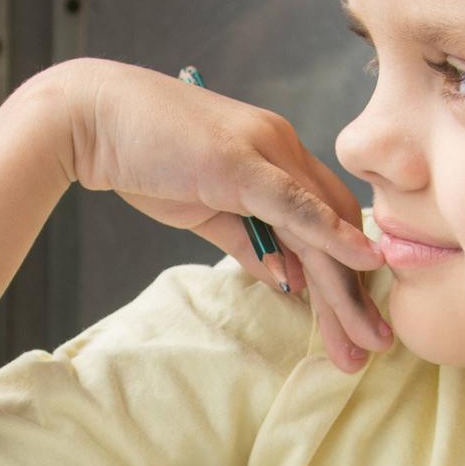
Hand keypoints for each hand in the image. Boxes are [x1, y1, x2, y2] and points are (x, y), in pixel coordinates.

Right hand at [47, 58, 390, 369]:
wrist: (89, 118)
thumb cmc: (141, 157)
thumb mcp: (204, 209)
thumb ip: (247, 242)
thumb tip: (288, 281)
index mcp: (275, 156)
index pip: (325, 219)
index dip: (344, 271)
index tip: (356, 322)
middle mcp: (282, 148)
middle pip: (334, 227)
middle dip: (354, 294)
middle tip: (375, 346)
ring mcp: (265, 151)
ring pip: (320, 226)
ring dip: (346, 287)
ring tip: (366, 339)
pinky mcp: (241, 162)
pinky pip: (296, 204)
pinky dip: (332, 232)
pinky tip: (363, 263)